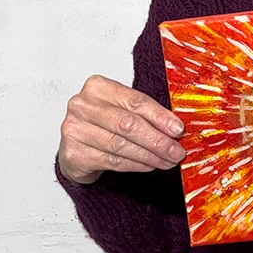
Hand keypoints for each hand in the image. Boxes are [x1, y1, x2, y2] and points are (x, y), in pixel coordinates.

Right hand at [57, 75, 185, 184]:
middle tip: (176, 151)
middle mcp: (82, 105)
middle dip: (157, 140)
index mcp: (97, 87)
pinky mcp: (74, 154)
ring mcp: (74, 130)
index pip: (134, 101)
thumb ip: (144, 114)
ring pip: (121, 145)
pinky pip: (112, 161)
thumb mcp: (122, 110)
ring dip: (149, 155)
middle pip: (128, 124)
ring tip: (167, 160)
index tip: (178, 129)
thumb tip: (176, 129)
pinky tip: (149, 165)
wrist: (76, 147)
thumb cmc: (103, 125)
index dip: (159, 116)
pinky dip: (135, 165)